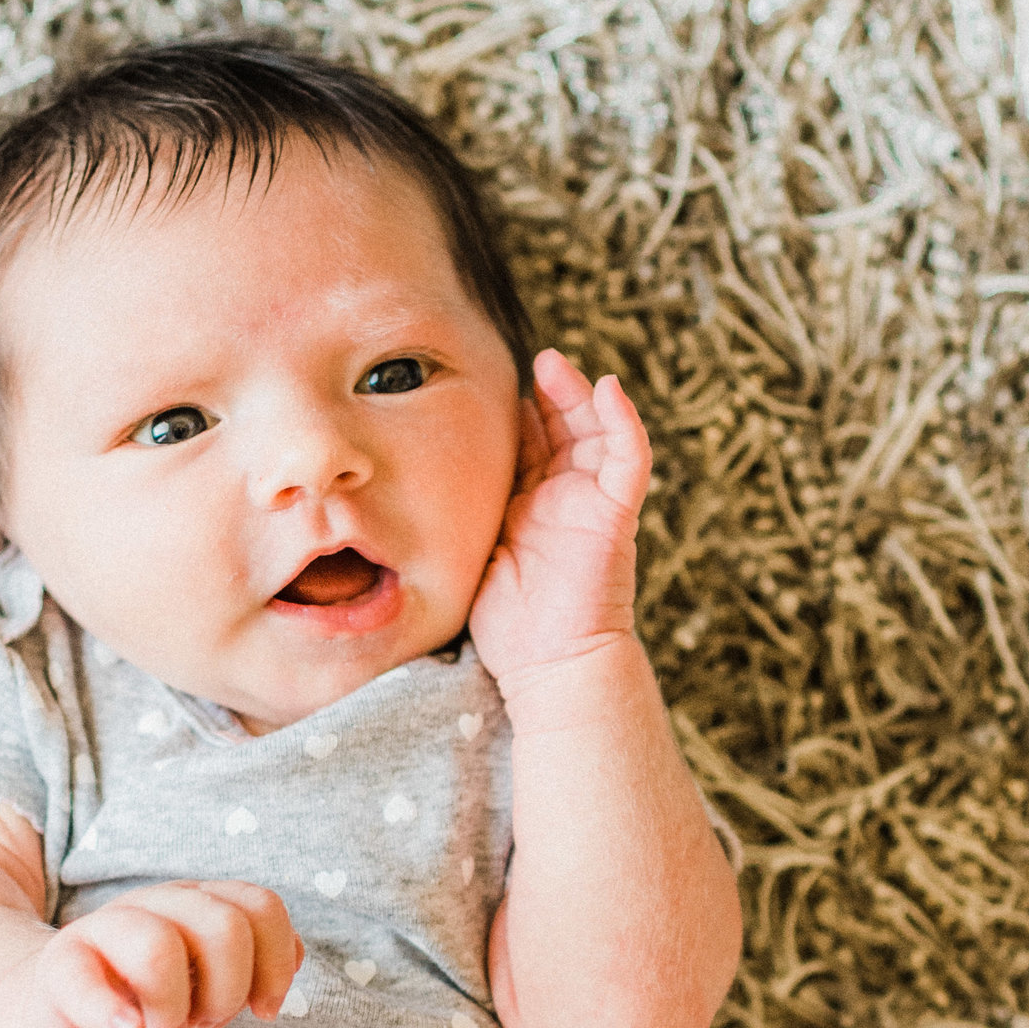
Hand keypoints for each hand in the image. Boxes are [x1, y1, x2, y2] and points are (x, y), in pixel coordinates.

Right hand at [14, 884, 300, 1027]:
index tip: (263, 1010)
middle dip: (228, 991)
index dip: (275, 964)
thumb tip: (297, 953)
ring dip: (174, 1006)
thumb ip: (256, 965)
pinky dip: (113, 1013)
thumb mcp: (212, 989)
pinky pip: (85, 978)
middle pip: (224, 925)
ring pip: (159, 944)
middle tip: (202, 1022)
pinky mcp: (59, 967)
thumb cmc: (145, 1008)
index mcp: (199, 905)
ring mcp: (103, 930)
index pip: (261, 906)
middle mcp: (155, 906)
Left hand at [466, 351, 651, 699]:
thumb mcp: (470, 554)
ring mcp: (592, 504)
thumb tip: (398, 492)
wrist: (548, 666)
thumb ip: (458, 518)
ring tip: (552, 364)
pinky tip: (610, 389)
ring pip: (595, 433)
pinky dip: (624, 421)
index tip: (477, 380)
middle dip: (545, 392)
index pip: (525, 444)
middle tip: (524, 360)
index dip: (511, 411)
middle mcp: (563, 499)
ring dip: (579, 395)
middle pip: (560, 429)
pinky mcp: (616, 515)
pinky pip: (629, 459)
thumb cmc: (506, 627)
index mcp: (528, 506)